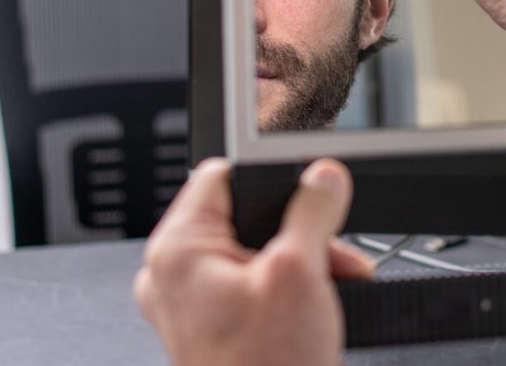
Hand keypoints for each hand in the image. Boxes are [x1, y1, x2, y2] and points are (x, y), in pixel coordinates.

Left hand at [134, 158, 373, 365]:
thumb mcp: (301, 272)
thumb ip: (312, 210)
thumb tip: (322, 176)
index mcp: (177, 252)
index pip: (221, 176)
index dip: (272, 180)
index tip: (310, 190)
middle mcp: (173, 276)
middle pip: (245, 217)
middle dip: (300, 230)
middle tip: (331, 251)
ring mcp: (190, 306)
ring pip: (253, 251)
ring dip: (302, 260)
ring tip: (332, 284)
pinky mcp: (211, 329)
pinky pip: (251, 286)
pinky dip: (288, 288)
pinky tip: (317, 305)